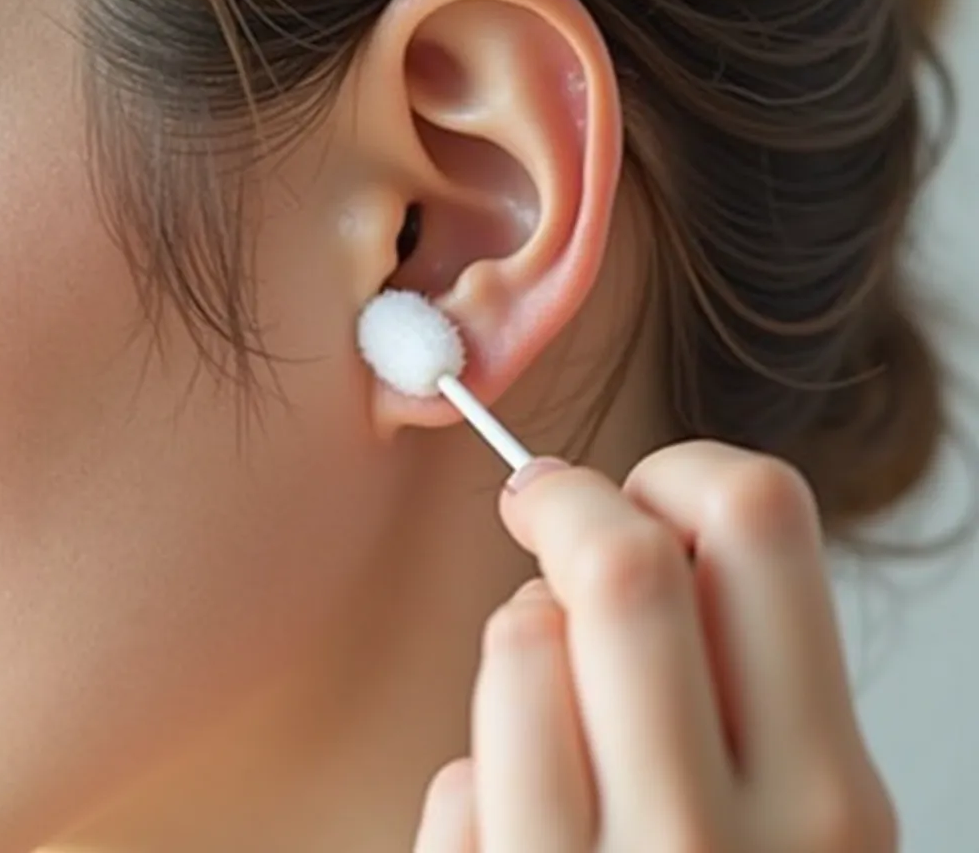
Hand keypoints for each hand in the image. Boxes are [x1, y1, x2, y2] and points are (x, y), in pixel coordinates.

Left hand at [413, 441, 896, 852]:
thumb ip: (735, 688)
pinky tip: (515, 828)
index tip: (636, 493)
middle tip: (542, 508)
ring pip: (522, 645)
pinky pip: (458, 783)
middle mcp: (730, 843)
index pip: (760, 520)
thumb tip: (645, 527)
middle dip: (566, 503)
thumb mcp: (789, 829)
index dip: (680, 474)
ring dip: (519, 645)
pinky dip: (475, 777)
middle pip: (623, 560)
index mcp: (831, 793)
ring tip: (544, 700)